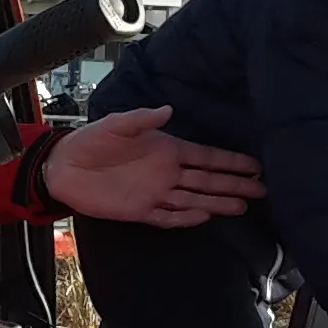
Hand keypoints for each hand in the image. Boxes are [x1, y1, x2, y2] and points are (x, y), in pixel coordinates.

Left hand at [44, 107, 265, 226]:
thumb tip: (168, 109)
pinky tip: (206, 216)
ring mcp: (156, 193)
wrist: (64, 167)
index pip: (207, 157)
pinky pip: (169, 217)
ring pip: (195, 199)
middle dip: (235, 184)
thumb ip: (142, 118)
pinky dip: (187, 217)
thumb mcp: (116, 124)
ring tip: (244, 206)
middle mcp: (167, 173)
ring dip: (218, 202)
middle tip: (263, 189)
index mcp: (167, 149)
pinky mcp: (141, 211)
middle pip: (208, 180)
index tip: (256, 165)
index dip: (231, 161)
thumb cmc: (91, 141)